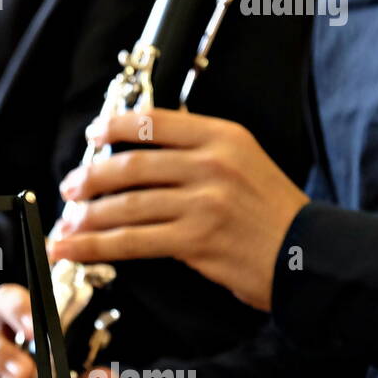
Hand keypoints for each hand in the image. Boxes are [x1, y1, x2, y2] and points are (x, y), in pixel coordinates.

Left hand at [48, 109, 308, 310]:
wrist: (312, 255)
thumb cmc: (275, 213)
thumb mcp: (245, 162)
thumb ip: (200, 152)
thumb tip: (143, 155)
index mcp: (223, 137)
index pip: (155, 122)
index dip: (115, 126)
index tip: (93, 135)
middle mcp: (211, 164)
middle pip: (131, 166)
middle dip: (90, 178)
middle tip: (69, 188)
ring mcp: (204, 202)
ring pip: (127, 206)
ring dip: (86, 217)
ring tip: (65, 225)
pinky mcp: (196, 240)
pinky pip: (133, 241)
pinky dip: (96, 246)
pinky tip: (74, 249)